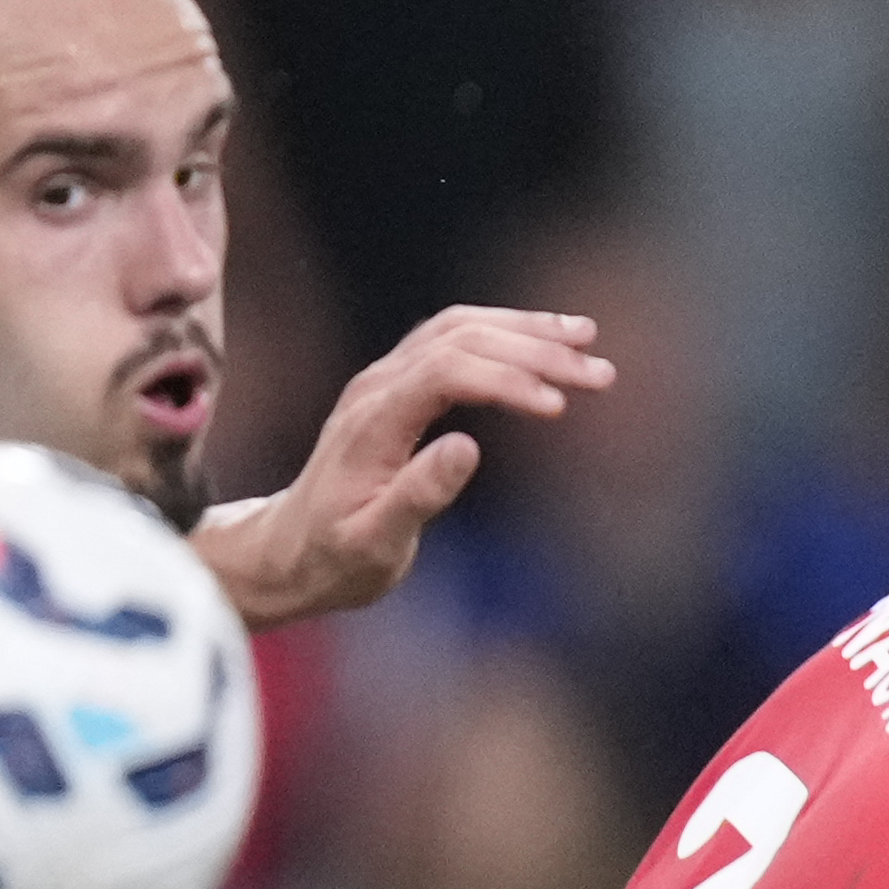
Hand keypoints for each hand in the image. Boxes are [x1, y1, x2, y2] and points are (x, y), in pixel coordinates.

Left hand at [197, 306, 614, 627]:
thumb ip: (417, 495)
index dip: (507, 381)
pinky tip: (544, 343)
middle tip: (600, 374)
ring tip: (586, 341)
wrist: (288, 552)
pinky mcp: (395, 385)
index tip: (558, 407)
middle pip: (461, 339)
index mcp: (372, 423)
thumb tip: (467, 446)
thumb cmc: (332, 559)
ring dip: (525, 331)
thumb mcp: (372, 544)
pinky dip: (502, 334)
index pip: (447, 373)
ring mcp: (383, 380)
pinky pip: (452, 339)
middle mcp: (376, 387)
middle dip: (535, 351)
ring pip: (459, 328)